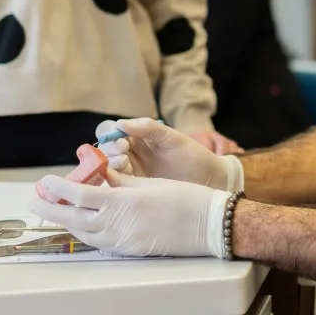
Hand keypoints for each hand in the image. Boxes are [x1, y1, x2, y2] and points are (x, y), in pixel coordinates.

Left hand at [30, 170, 228, 257]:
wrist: (209, 225)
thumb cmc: (184, 197)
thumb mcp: (148, 183)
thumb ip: (120, 181)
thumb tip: (99, 175)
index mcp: (122, 201)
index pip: (79, 194)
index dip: (59, 188)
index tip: (45, 181)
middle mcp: (118, 224)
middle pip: (73, 219)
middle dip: (51, 209)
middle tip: (34, 201)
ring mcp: (124, 241)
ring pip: (84, 234)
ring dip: (67, 223)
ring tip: (55, 212)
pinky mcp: (131, 251)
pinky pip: (101, 243)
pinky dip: (87, 233)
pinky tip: (83, 225)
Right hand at [94, 119, 242, 190]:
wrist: (210, 181)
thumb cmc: (193, 156)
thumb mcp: (173, 138)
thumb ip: (148, 128)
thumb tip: (121, 124)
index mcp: (138, 136)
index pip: (111, 131)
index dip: (110, 135)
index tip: (122, 141)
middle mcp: (131, 153)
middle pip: (106, 150)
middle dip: (109, 151)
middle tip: (123, 156)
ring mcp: (132, 172)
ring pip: (108, 167)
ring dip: (110, 166)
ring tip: (125, 165)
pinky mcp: (134, 190)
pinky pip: (115, 185)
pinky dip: (112, 183)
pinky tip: (119, 183)